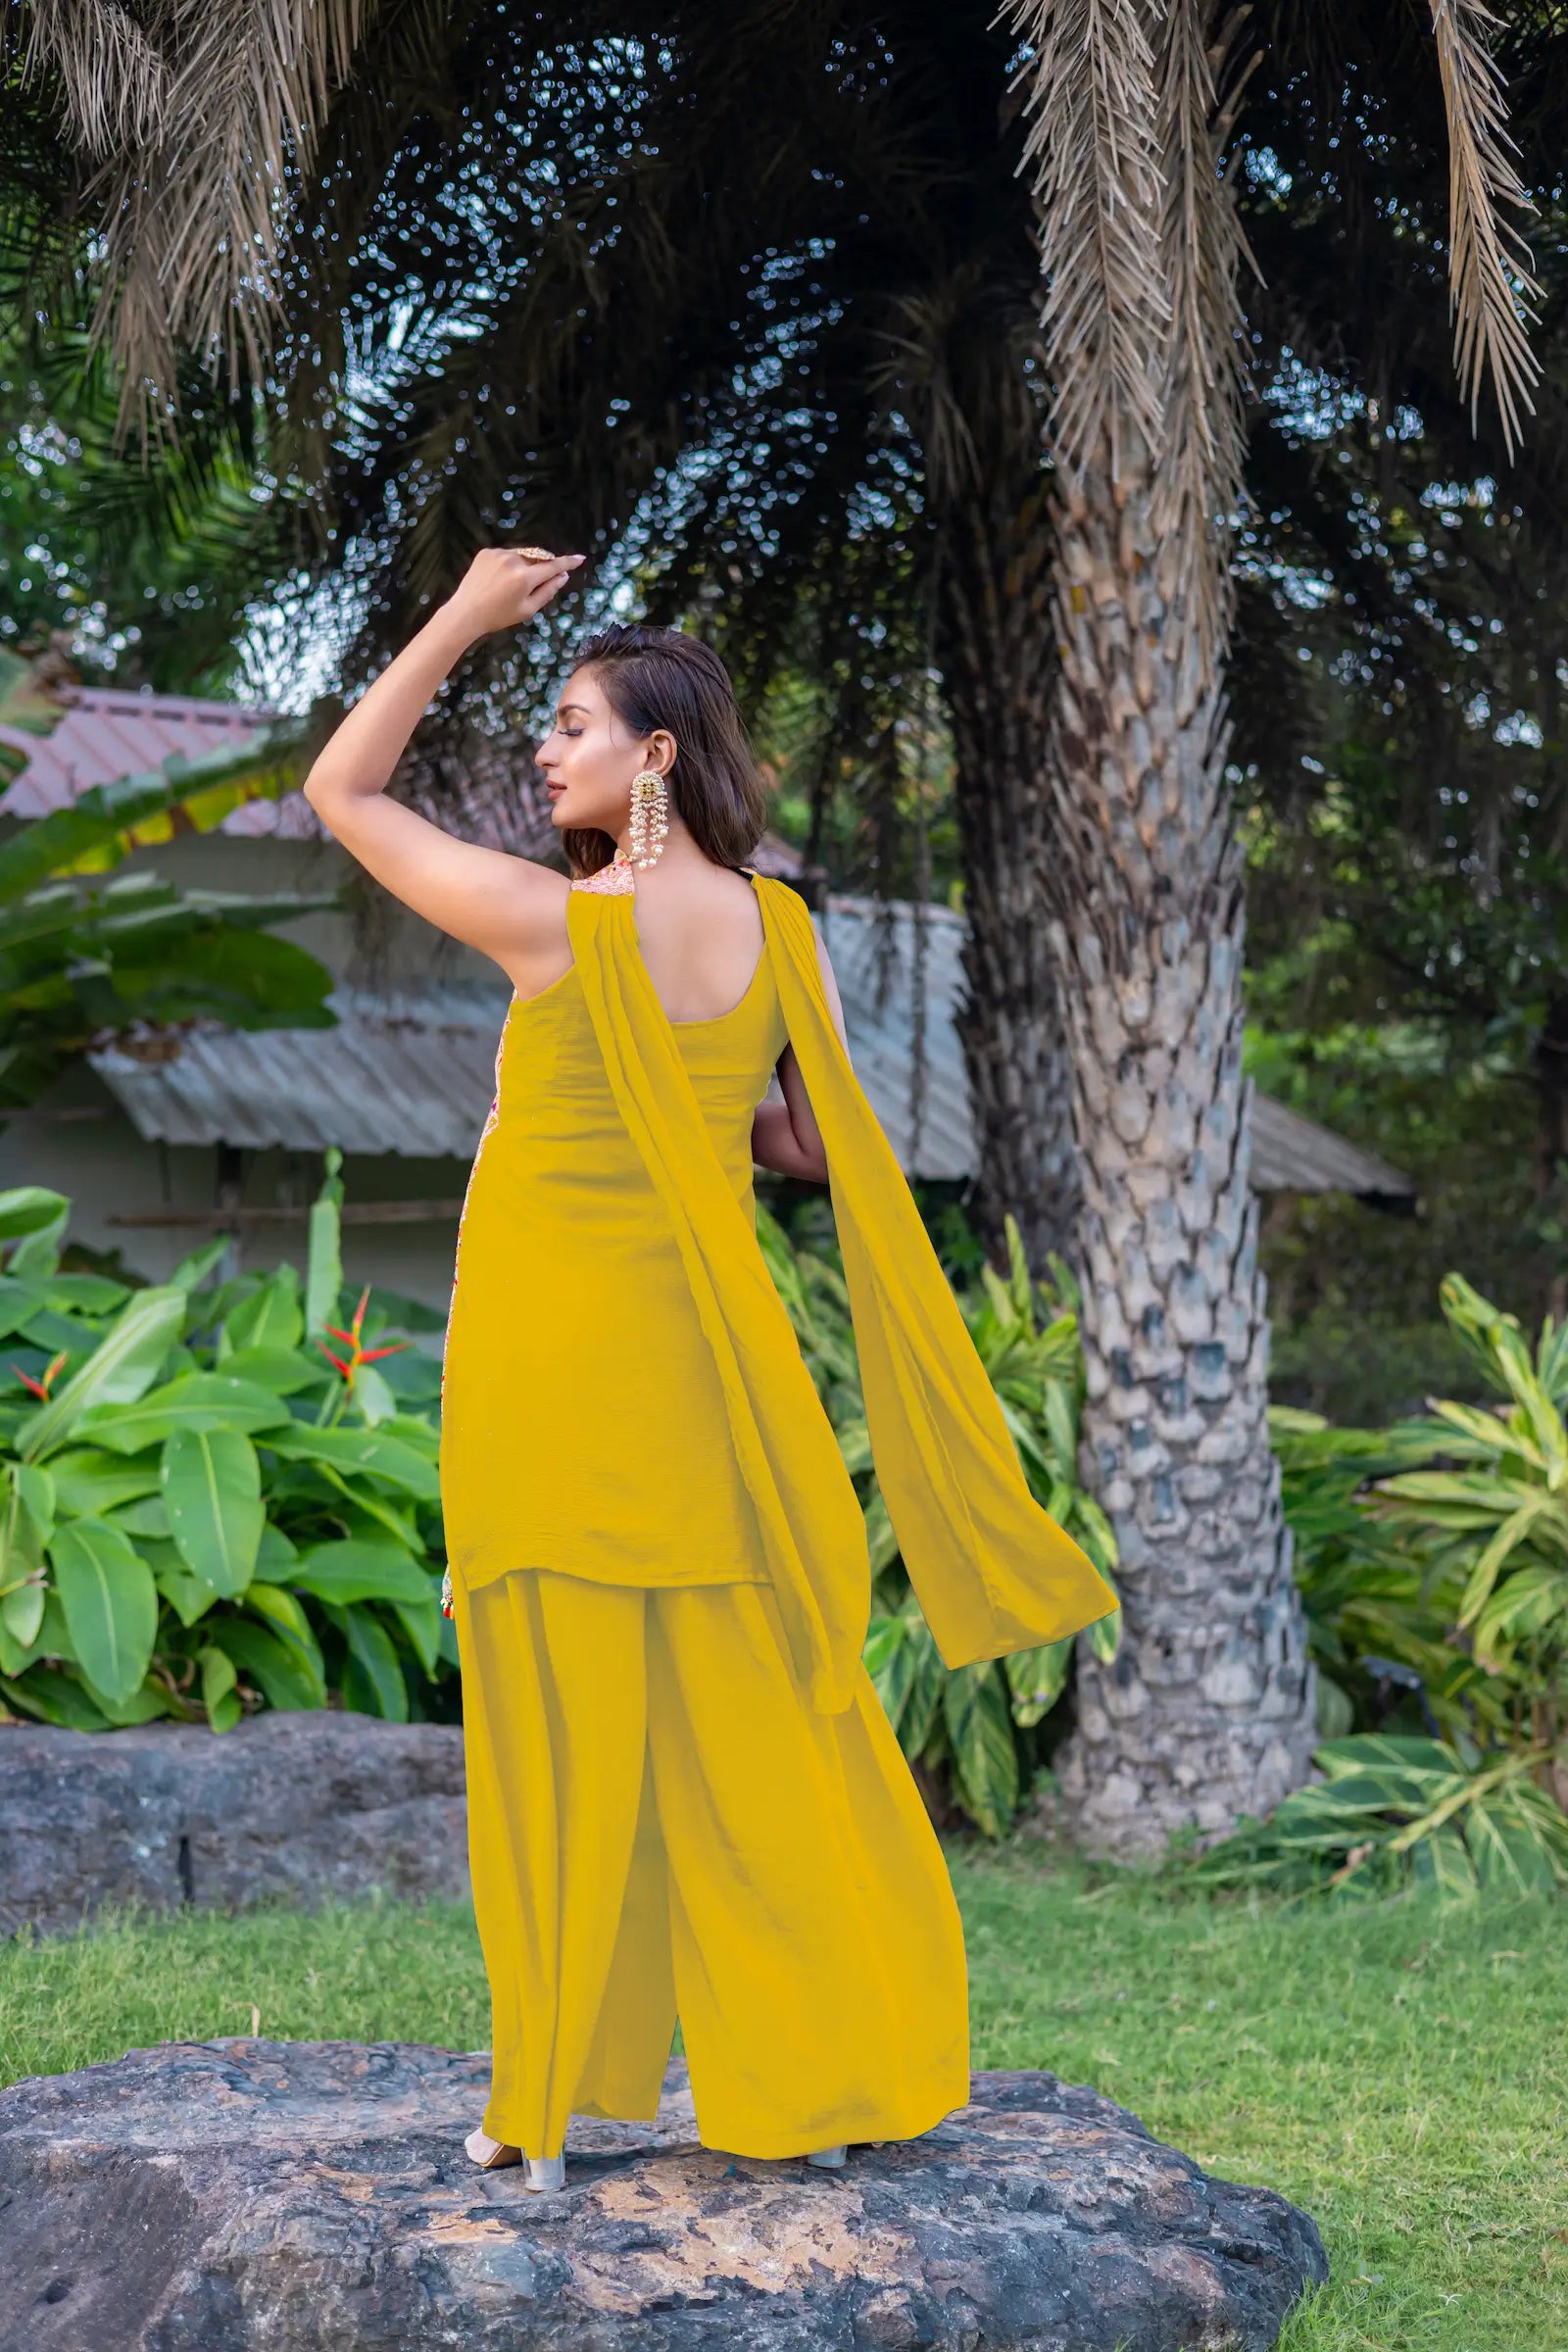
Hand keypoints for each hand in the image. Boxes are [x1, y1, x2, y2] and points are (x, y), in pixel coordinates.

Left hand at [441, 547, 585, 644]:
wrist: (466, 612)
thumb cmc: (498, 616)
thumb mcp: (527, 610)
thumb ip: (548, 591)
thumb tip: (563, 576)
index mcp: (524, 577)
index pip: (553, 566)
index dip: (568, 562)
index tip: (580, 558)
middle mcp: (513, 560)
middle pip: (537, 559)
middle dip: (539, 569)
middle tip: (527, 588)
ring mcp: (498, 554)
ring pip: (521, 556)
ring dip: (522, 566)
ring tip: (507, 587)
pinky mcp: (487, 552)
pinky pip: (505, 555)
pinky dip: (507, 564)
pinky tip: (496, 581)